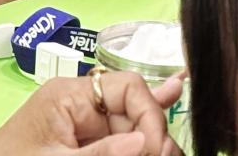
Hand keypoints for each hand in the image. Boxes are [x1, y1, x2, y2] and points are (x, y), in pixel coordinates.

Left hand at [0, 72, 183, 155]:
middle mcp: (82, 103)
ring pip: (134, 128)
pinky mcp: (87, 142)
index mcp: (69, 95)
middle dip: (154, 134)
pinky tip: (167, 126)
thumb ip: (102, 152)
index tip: (155, 147)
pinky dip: (142, 137)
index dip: (150, 114)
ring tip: (165, 155)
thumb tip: (144, 140)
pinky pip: (121, 136)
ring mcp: (86, 123)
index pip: (127, 88)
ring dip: (150, 143)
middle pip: (136, 110)